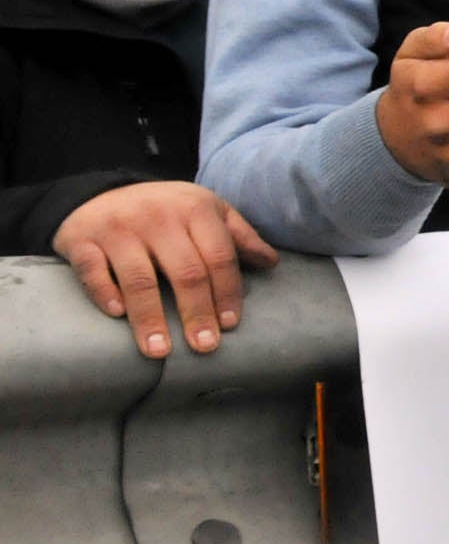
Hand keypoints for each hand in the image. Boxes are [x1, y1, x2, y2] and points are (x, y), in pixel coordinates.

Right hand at [53, 182, 278, 358]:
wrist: (99, 192)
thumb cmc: (165, 210)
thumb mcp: (205, 211)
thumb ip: (238, 236)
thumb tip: (271, 263)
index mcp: (195, 209)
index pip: (219, 257)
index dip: (228, 292)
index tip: (230, 325)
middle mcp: (158, 217)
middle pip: (185, 271)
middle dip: (197, 312)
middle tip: (205, 346)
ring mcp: (119, 229)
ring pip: (139, 278)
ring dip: (150, 318)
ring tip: (159, 351)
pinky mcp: (83, 240)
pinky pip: (93, 270)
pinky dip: (105, 293)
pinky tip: (117, 315)